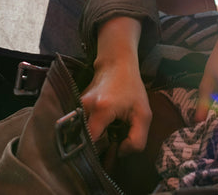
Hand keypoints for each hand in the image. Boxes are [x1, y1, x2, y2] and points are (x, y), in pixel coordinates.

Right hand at [82, 18, 150, 153]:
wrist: (116, 63)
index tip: (110, 153)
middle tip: (108, 144)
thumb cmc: (132, 88)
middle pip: (82, 139)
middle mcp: (84, 107)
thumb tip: (120, 153)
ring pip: (78, 132)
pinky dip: (87, 130)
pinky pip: (78, 124)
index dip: (99, 154)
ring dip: (90, 138)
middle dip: (94, 148)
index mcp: (101, 110)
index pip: (91, 143)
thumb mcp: (143, 114)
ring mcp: (76, 105)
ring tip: (104, 134)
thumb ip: (137, 140)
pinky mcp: (75, 105)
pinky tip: (99, 127)